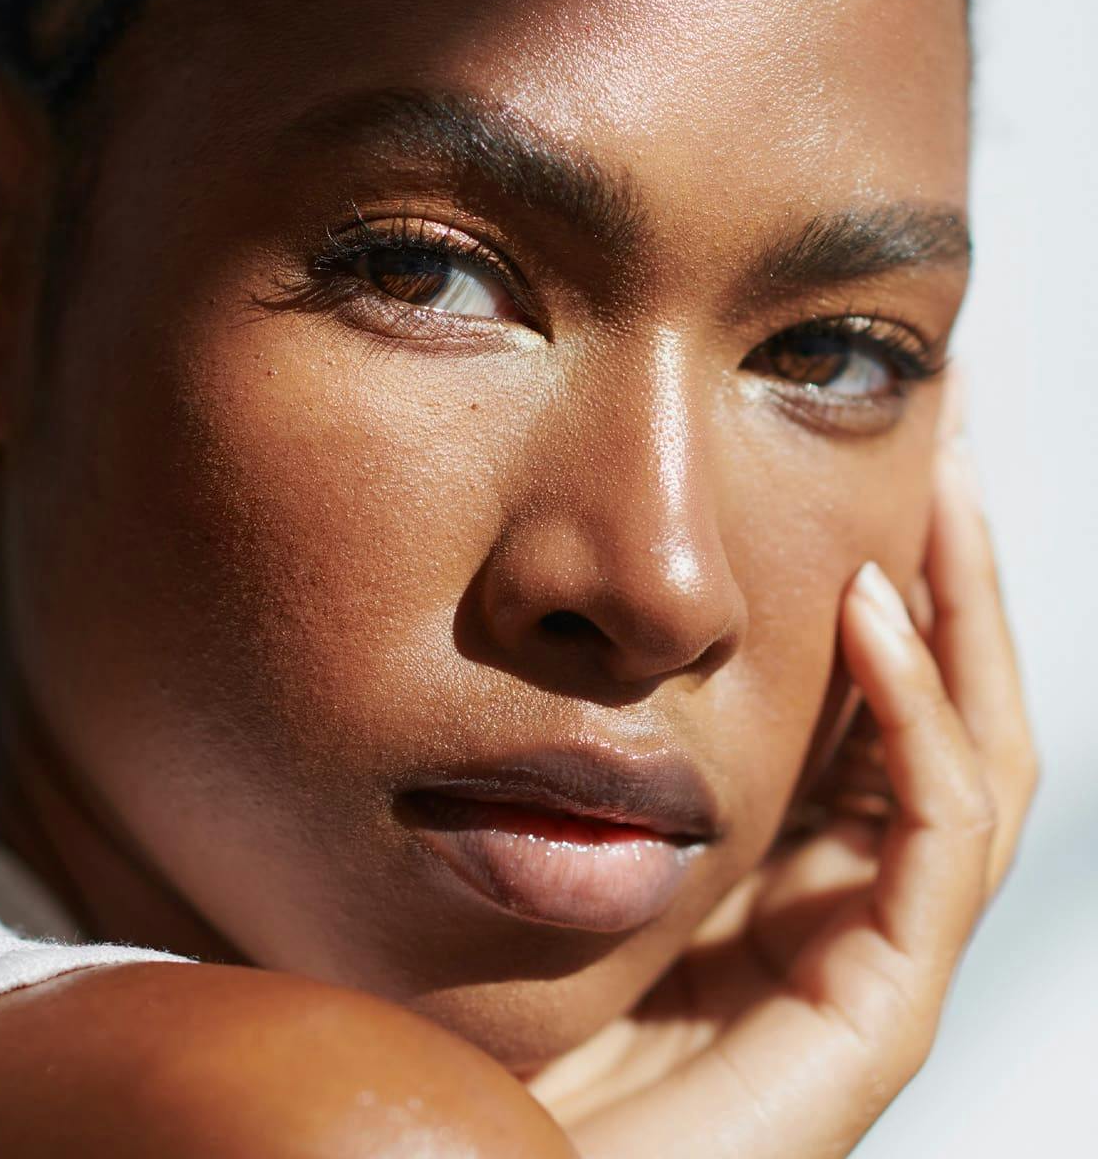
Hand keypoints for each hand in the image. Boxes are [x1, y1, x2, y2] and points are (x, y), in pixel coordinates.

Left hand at [535, 400, 1038, 1157]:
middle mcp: (832, 903)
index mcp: (769, 861)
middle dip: (954, 569)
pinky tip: (870, 610)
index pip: (873, 702)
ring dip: (965, 611)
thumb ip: (567, 732)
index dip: (890, 578)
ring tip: (940, 482)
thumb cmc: (471, 1006)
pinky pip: (932, 837)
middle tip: (946, 428)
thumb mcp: (532, 820)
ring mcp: (864, 960)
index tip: (876, 451)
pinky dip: (914, 715)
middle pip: (942, 712)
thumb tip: (548, 588)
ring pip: (971, 758)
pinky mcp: (869, 1014)